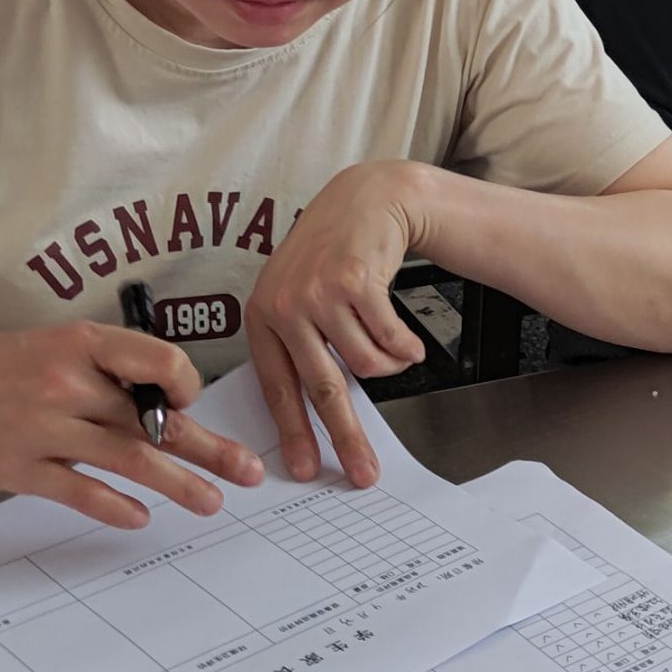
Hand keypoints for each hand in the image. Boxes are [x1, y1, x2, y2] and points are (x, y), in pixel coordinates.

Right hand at [0, 321, 263, 528]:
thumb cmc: (3, 366)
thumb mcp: (60, 345)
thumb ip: (112, 371)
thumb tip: (174, 408)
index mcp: (83, 343)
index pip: (160, 361)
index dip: (186, 385)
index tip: (191, 403)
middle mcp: (67, 383)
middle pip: (154, 421)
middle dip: (210, 449)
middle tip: (249, 472)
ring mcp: (43, 428)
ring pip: (129, 460)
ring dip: (178, 484)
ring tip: (213, 501)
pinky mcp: (21, 468)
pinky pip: (81, 492)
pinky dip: (116, 507)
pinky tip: (142, 517)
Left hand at [246, 160, 429, 486]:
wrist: (366, 199)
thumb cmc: (333, 251)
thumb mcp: (298, 293)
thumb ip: (299, 344)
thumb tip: (314, 412)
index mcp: (263, 315)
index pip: (277, 387)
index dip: (294, 432)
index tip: (305, 468)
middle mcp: (285, 305)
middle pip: (323, 389)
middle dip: (347, 437)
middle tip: (363, 472)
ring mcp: (319, 293)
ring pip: (366, 365)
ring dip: (389, 365)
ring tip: (394, 348)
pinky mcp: (354, 282)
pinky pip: (390, 342)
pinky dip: (406, 347)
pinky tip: (408, 340)